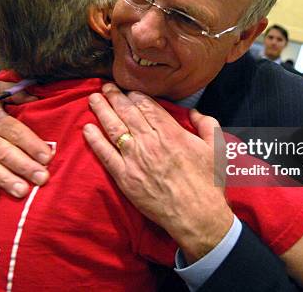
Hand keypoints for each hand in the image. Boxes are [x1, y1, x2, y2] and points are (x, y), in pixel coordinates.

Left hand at [83, 83, 232, 262]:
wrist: (196, 215)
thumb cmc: (208, 183)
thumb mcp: (216, 148)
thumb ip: (206, 124)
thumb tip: (194, 112)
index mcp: (171, 133)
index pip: (147, 106)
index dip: (135, 95)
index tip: (128, 90)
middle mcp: (150, 142)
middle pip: (127, 112)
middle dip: (114, 96)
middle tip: (105, 86)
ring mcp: (135, 159)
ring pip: (114, 128)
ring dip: (102, 110)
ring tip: (93, 98)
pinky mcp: (124, 177)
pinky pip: (105, 155)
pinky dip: (95, 140)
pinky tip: (86, 129)